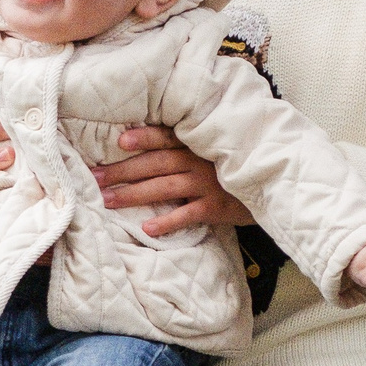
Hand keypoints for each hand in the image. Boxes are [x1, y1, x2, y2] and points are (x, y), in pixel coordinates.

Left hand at [93, 126, 252, 237]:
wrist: (271, 185)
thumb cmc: (232, 167)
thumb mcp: (213, 150)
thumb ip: (186, 147)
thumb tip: (145, 149)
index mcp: (196, 144)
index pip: (166, 137)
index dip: (144, 138)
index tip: (119, 141)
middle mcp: (199, 160)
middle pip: (155, 163)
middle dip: (122, 171)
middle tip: (94, 177)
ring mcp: (208, 184)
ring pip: (164, 187)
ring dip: (134, 194)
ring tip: (107, 201)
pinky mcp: (216, 207)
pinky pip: (187, 214)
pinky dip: (167, 221)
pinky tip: (147, 229)